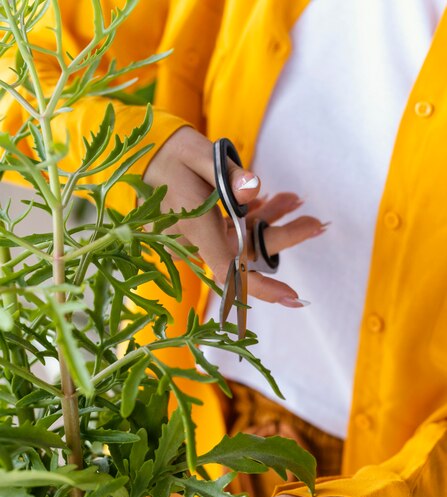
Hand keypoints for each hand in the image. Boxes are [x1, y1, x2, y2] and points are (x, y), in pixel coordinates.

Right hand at [146, 127, 326, 306]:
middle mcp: (198, 239)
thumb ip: (228, 174)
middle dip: (282, 236)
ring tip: (293, 200)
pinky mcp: (203, 227)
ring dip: (270, 220)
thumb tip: (254, 187)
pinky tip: (269, 198)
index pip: (231, 270)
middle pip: (247, 251)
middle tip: (316, 222)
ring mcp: (200, 236)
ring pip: (244, 239)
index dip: (262, 288)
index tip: (292, 297)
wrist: (143, 154)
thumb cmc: (169, 153)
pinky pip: (233, 230)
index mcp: (196, 228)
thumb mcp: (199, 154)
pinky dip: (254, 216)